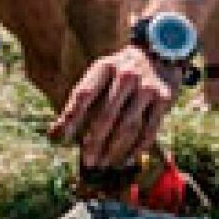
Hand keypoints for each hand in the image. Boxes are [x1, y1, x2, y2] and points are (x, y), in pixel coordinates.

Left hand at [52, 45, 178, 169]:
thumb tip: (54, 135)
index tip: (62, 138)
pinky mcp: (164, 98)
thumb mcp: (101, 75)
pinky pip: (149, 130)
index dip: (72, 117)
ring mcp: (147, 86)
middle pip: (107, 115)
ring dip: (114, 150)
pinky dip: (136, 149)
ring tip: (103, 165)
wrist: (162, 54)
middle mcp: (127, 74)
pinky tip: (126, 160)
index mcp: (105, 66)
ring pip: (128, 126)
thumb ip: (80, 101)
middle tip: (87, 162)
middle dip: (95, 142)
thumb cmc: (121, 72)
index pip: (84, 94)